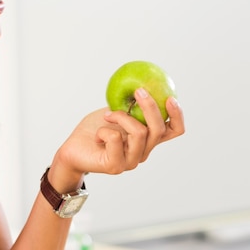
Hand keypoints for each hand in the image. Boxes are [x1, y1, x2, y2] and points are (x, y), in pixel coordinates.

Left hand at [51, 88, 184, 188]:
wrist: (72, 150)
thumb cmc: (94, 130)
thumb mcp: (116, 110)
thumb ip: (131, 104)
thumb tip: (142, 83)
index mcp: (148, 139)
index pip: (174, 130)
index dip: (177, 116)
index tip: (170, 98)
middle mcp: (143, 151)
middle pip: (159, 130)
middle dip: (150, 107)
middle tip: (139, 91)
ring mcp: (131, 161)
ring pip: (139, 133)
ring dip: (121, 117)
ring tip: (107, 116)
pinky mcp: (115, 166)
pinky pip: (116, 139)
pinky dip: (105, 130)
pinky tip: (98, 134)